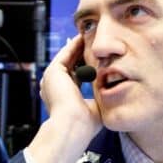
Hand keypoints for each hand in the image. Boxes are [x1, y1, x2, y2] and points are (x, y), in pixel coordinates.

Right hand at [27, 35, 101, 162]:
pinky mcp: (53, 72)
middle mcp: (54, 87)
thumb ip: (98, 98)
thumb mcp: (94, 108)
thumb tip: (110, 92)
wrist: (73, 126)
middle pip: (69, 65)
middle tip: (93, 43)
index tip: (98, 59)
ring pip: (66, 57)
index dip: (85, 67)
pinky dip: (74, 46)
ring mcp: (51, 79)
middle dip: (81, 54)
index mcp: (63, 96)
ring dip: (77, 47)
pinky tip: (83, 38)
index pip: (75, 77)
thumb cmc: (84, 125)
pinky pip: (65, 54)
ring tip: (89, 37)